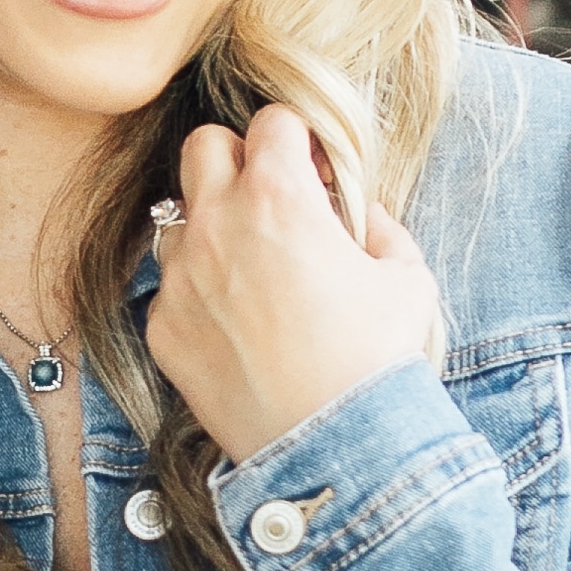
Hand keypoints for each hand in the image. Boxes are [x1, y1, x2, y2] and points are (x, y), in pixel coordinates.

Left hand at [144, 106, 441, 465]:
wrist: (334, 448)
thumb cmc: (378, 359)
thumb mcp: (406, 278)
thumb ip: (380, 227)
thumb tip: (359, 213)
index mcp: (278, 196)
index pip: (272, 122)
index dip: (299, 139)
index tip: (316, 171)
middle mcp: (217, 224)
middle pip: (203, 146)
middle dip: (237, 159)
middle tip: (272, 200)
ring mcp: (180, 278)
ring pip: (180, 220)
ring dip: (213, 230)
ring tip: (253, 273)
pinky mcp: (163, 328)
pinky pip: (172, 291)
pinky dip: (200, 297)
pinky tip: (238, 330)